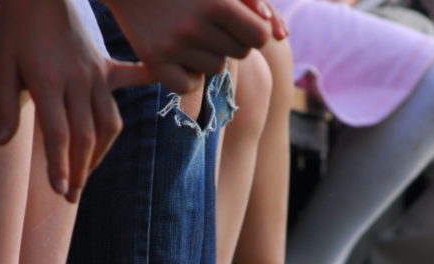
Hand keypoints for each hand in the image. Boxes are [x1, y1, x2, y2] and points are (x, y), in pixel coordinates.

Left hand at [0, 0, 151, 201]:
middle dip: (79, 170)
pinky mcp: (105, 64)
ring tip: (88, 171)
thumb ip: (3, 105)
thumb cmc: (16, 29)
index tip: (61, 190)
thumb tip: (2, 142)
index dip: (60, 165)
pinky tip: (173, 86)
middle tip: (72, 196)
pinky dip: (148, 83)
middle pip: (85, 136)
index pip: (58, 134)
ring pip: (108, 123)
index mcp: (47, 82)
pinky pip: (132, 78)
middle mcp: (77, 81)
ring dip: (99, 152)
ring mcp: (95, 73)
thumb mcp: (0, 64)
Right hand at [103, 0, 281, 92]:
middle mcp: (194, 25)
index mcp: (216, 1)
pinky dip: (188, 75)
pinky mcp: (153, 60)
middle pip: (238, 53)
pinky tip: (178, 55)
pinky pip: (189, 86)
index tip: (237, 20)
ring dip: (208, 55)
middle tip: (208, 22)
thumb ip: (255, 1)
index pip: (258, 37)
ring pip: (215, 69)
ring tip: (190, 33)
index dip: (252, 29)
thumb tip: (280, 36)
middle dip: (230, 39)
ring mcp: (172, 45)